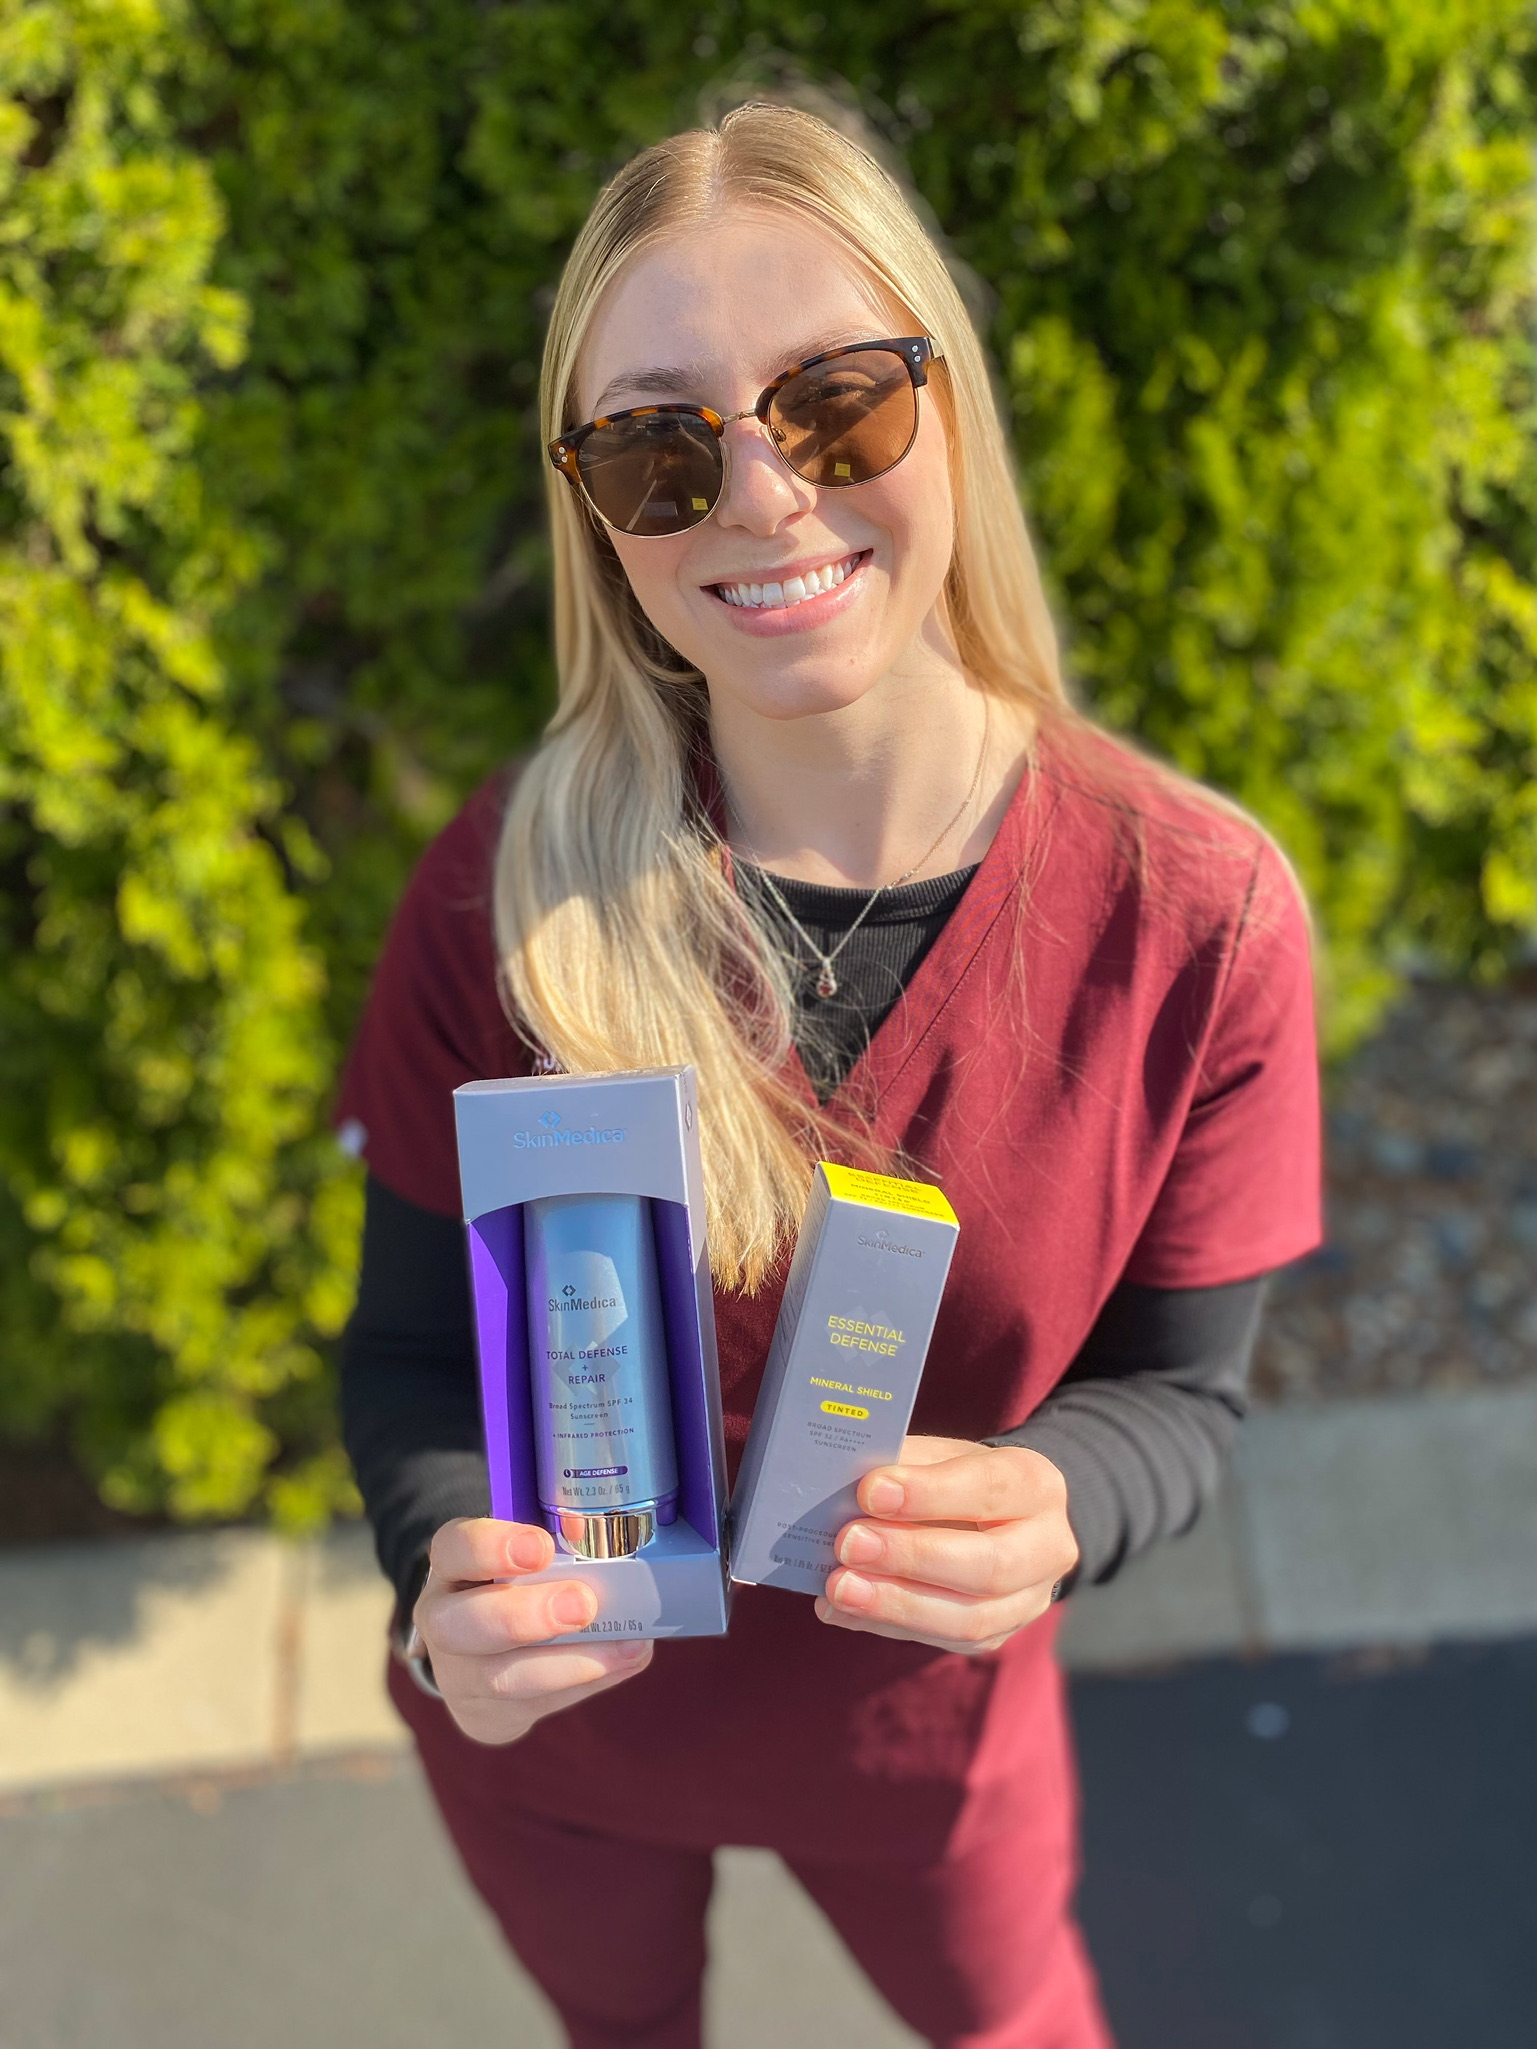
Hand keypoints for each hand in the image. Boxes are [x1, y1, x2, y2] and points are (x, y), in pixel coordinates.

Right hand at [414, 1518, 652, 1745]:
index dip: (492, 1547)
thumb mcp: (522, 1554)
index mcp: (450, 1566)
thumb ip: (559, 1547)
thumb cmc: (515, 1583)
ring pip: (500, 1678)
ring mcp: (458, 1675)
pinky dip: (584, 1684)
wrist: (480, 1650)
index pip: (454, 1548)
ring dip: (569, 1664)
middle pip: (461, 1625)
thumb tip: (620, 1561)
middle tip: (584, 1605)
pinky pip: (532, 1706)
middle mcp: (441, 1621)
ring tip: (626, 1647)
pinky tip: (623, 1662)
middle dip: (526, 1617)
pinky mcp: (484, 1714)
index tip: (542, 1548)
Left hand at [815, 1435, 1078, 1654]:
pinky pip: (944, 1639)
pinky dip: (886, 1624)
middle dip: (912, 1557)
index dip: (929, 1493)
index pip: (987, 1488)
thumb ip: (905, 1467)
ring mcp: (1028, 1601)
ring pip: (969, 1618)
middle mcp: (1046, 1547)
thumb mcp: (944, 1456)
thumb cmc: (963, 1478)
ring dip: (896, 1604)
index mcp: (1035, 1485)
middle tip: (849, 1544)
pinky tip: (842, 1609)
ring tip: (839, 1587)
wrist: (1007, 1518)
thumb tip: (843, 1488)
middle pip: (988, 1565)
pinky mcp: (998, 1634)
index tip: (870, 1490)